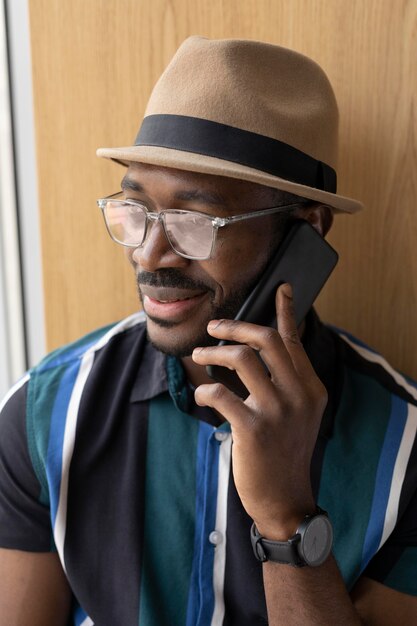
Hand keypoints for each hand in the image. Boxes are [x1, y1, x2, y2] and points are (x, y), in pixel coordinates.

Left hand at [191, 283, 327, 539]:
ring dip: (214, 353)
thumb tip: (261, 350)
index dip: (285, 311)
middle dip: (234, 326)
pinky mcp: (254, 429)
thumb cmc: (285, 452)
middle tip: (213, 327)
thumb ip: (288, 382)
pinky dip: (205, 391)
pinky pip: (220, 394)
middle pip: (265, 340)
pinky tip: (203, 398)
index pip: (294, 340)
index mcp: (311, 387)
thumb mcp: (299, 414)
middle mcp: (299, 394)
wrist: (285, 499)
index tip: (280, 287)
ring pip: (242, 358)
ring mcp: (278, 411)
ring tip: (198, 356)